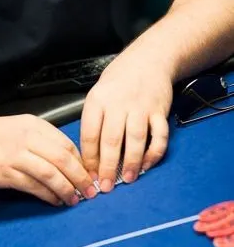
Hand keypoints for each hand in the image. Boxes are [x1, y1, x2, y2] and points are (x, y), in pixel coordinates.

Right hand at [0, 114, 97, 205]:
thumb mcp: (17, 129)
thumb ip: (40, 141)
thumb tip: (67, 163)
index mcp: (33, 124)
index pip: (66, 143)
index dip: (82, 162)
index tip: (91, 175)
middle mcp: (26, 137)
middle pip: (63, 158)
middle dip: (81, 177)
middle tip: (91, 191)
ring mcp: (15, 155)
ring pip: (51, 174)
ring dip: (67, 189)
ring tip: (75, 200)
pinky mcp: (5, 173)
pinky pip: (33, 186)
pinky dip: (48, 196)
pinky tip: (55, 201)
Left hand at [80, 53, 172, 191]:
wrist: (148, 59)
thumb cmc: (119, 81)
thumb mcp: (98, 94)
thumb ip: (95, 121)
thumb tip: (91, 156)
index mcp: (97, 101)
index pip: (89, 134)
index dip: (89, 158)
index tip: (88, 176)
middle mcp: (118, 104)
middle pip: (111, 140)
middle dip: (107, 167)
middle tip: (105, 186)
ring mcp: (140, 107)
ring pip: (135, 139)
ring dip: (130, 163)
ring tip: (127, 180)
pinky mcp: (159, 111)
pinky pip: (158, 135)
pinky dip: (154, 153)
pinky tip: (147, 164)